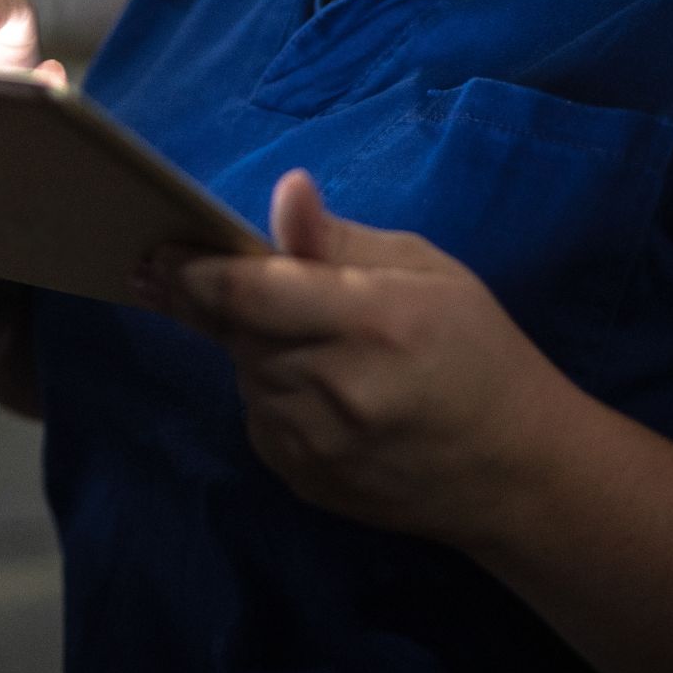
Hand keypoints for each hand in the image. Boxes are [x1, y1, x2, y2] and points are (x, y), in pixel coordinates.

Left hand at [134, 168, 577, 552]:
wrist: (517, 472)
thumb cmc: (477, 351)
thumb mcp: (426, 270)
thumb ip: (339, 239)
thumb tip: (284, 192)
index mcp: (368, 321)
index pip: (245, 293)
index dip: (191, 270)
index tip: (156, 248)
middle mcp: (333, 388)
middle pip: (233, 331)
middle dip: (220, 300)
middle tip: (227, 278)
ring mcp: (315, 445)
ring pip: (243, 374)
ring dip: (254, 348)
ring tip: (316, 341)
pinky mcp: (304, 479)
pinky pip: (259, 417)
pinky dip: (272, 391)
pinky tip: (325, 388)